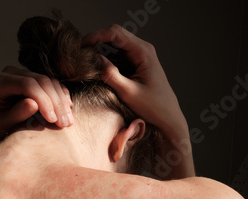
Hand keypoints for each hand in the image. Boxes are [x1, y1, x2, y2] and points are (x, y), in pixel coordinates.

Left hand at [0, 65, 72, 156]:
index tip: (52, 120)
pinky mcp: (34, 81)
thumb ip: (15, 115)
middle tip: (64, 124)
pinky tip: (67, 110)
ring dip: (61, 101)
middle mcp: (11, 73)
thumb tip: (33, 104)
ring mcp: (24, 74)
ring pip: (50, 82)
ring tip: (67, 122)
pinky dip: (62, 97)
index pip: (27, 84)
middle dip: (55, 102)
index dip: (43, 100)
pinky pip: (53, 85)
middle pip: (41, 81)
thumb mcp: (1, 126)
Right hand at [82, 25, 193, 177]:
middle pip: (113, 36)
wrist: (167, 117)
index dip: (96, 36)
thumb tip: (94, 59)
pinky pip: (115, 57)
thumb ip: (110, 74)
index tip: (80, 45)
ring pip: (112, 47)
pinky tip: (96, 73)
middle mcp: (141, 49)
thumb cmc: (153, 107)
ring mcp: (137, 56)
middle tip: (79, 54)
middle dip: (95, 42)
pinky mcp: (133, 65)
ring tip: (86, 66)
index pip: (115, 33)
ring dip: (99, 53)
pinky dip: (104, 62)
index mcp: (143, 51)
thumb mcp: (128, 92)